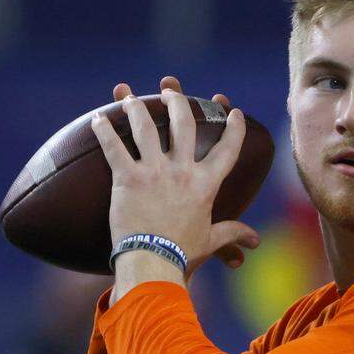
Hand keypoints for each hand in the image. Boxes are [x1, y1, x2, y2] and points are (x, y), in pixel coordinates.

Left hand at [93, 76, 258, 279]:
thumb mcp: (211, 240)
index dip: (233, 128)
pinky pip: (113, 146)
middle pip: (183, 124)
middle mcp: (182, 171)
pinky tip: (98, 118)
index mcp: (205, 184)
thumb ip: (233, 233)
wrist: (153, 262)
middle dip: (178, 102)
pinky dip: (104, 130)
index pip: (226, 149)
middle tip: (171, 91)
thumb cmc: (183, 253)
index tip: (232, 111)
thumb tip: (255, 240)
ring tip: (129, 96)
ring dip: (137, 108)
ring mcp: (154, 171)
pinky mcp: (127, 178)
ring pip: (146, 128)